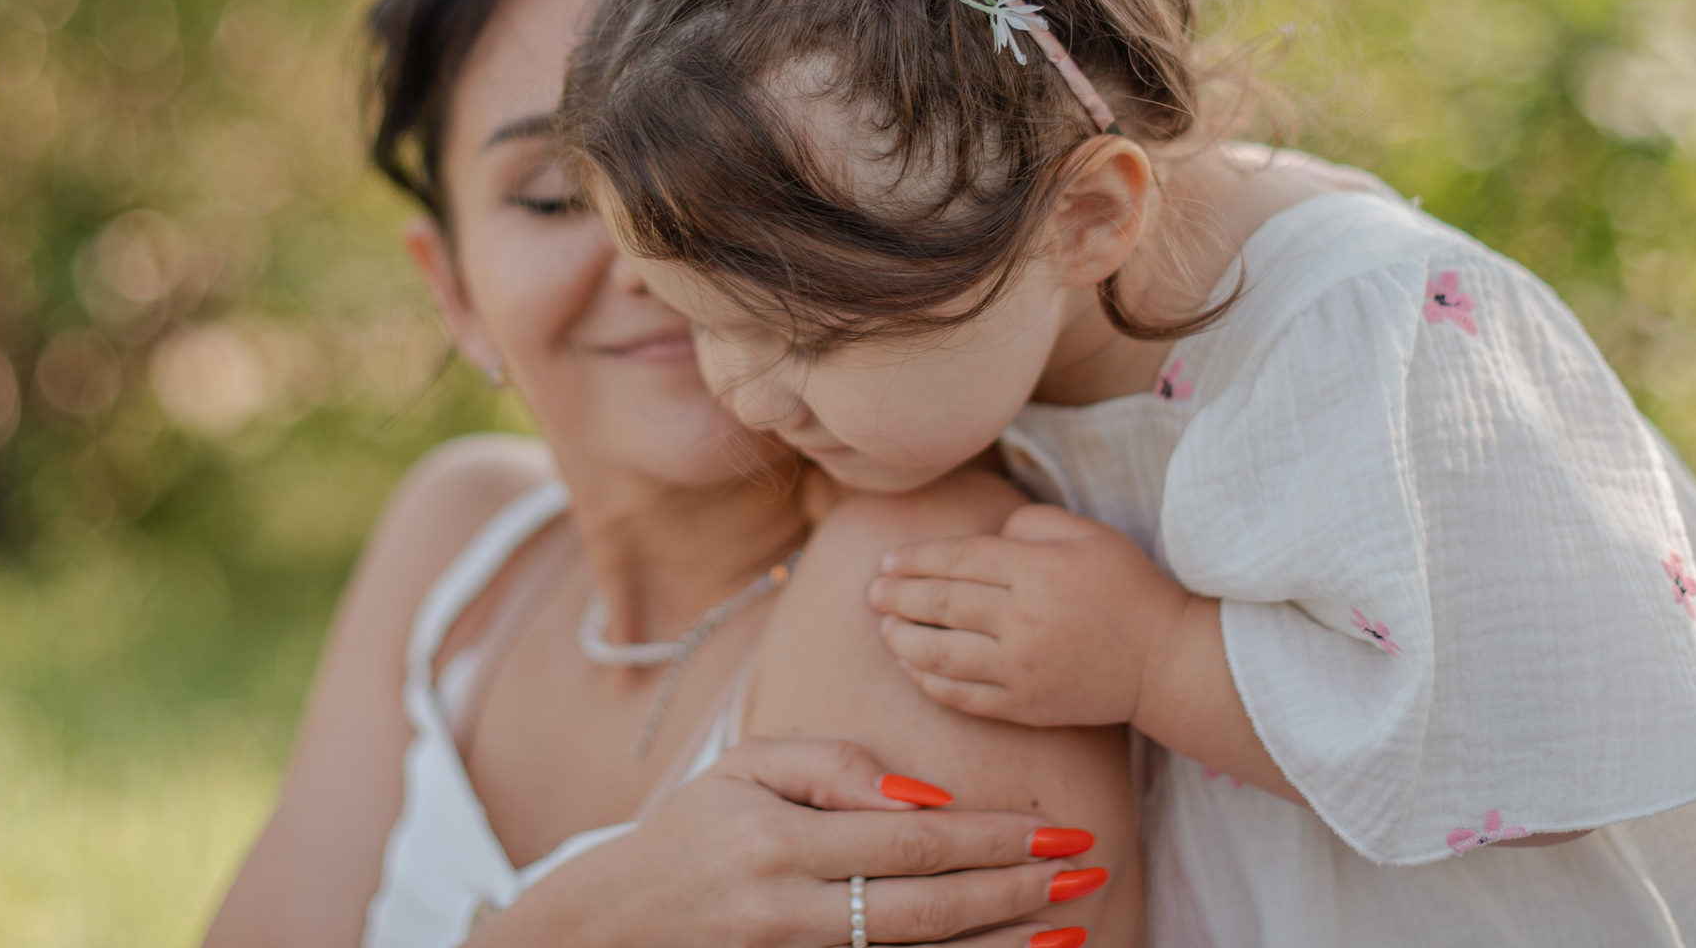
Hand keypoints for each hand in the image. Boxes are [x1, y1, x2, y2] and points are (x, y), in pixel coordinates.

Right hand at [473, 737, 1104, 947]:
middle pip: (930, 907)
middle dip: (1018, 891)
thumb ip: (831, 766)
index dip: (993, 836)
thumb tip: (923, 795)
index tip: (1056, 828)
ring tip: (1071, 928)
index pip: (913, 839)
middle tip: (1086, 870)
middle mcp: (789, 912)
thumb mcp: (744, 770)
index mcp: (779, 843)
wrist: (609, 928)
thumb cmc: (689, 835)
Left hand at [868, 504, 1188, 728]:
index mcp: (1037, 570)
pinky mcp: (1025, 705)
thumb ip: (1029, 522)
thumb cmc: (1125, 587)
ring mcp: (1022, 668)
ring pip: (942, 654)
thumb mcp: (1087, 533)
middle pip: (942, 604)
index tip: (888, 560)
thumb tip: (984, 539)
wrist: (1164, 662)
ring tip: (884, 628)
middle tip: (872, 592)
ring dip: (904, 640)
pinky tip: (911, 667)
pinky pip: (962, 695)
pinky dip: (929, 681)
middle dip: (899, 596)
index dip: (916, 559)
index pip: (959, 559)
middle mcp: (1023, 620)